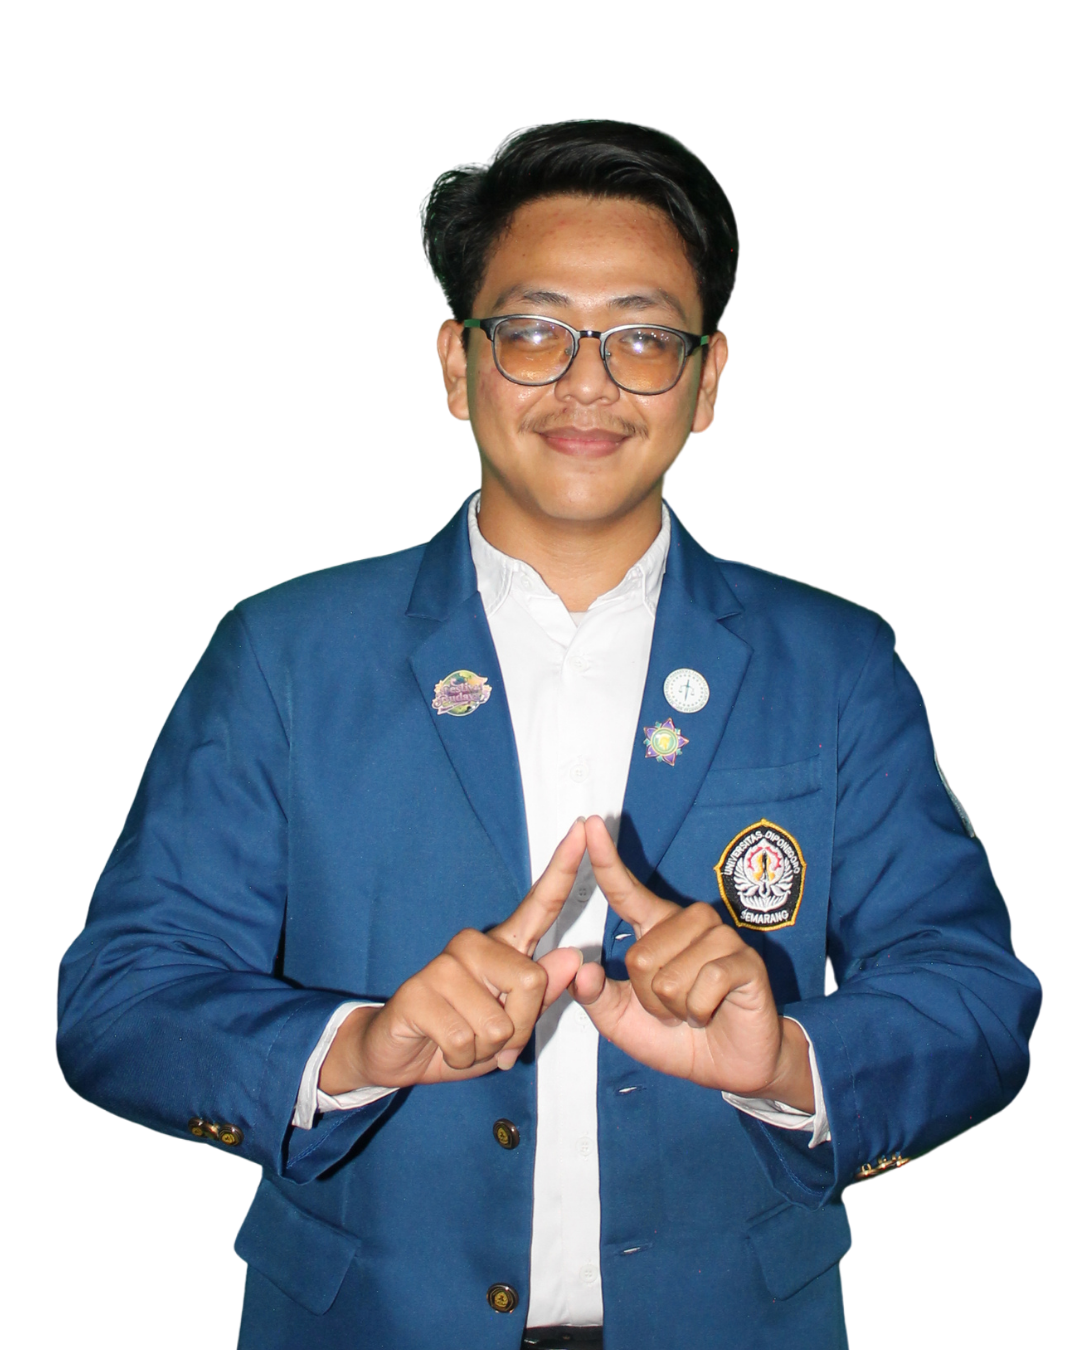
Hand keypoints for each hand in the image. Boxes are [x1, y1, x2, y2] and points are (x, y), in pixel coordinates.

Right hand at [319, 820, 587, 1092]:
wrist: (397, 1055)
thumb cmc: (460, 1038)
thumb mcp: (512, 1026)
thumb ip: (543, 995)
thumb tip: (571, 957)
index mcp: (503, 948)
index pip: (541, 904)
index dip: (564, 867)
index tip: (583, 827)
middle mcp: (474, 945)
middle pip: (532, 982)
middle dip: (520, 1029)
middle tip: (494, 1039)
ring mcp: (443, 965)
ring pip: (499, 1022)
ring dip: (487, 1049)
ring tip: (463, 1040)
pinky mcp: (418, 992)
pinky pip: (464, 1040)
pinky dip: (460, 1058)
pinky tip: (442, 1046)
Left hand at [571, 816, 813, 1109]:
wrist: (728, 1066)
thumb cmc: (676, 1037)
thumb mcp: (623, 1022)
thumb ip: (597, 998)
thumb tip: (583, 970)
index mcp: (656, 929)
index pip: (626, 891)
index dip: (606, 860)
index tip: (591, 824)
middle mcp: (688, 923)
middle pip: (641, 955)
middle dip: (649, 999)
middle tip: (673, 1009)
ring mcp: (721, 938)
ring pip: (669, 975)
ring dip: (675, 1008)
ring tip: (692, 1010)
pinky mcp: (746, 961)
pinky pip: (703, 986)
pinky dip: (699, 1012)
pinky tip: (713, 1012)